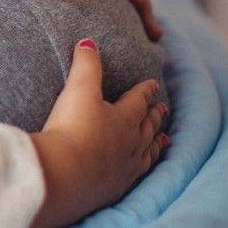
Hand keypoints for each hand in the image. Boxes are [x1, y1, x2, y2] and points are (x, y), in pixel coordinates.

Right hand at [30, 39, 165, 227]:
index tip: (154, 84)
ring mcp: (126, 166)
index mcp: (123, 117)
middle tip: (163, 109)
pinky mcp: (116, 186)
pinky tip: (140, 168)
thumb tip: (88, 42)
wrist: (64, 174)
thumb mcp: (77, 91)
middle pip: (147, 125)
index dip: (145, 90)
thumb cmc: (71, 130)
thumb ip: (85, 65)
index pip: (138, 99)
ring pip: (147, 151)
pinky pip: (137, 174)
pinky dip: (143, 167)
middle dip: (155, 115)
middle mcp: (131, 141)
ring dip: (155, 142)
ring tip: (163, 140)